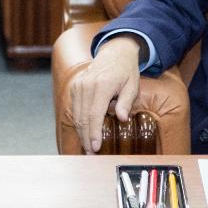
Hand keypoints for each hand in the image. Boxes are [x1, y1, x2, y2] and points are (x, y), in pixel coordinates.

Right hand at [68, 35, 143, 153]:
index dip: (94, 133)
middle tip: (91, 154)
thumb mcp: (132, 85)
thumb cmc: (126, 71)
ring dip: (81, 133)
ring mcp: (79, 85)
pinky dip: (79, 123)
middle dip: (86, 138)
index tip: (96, 147)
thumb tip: (122, 118)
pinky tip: (84, 133)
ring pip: (77, 115)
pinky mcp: (75, 87)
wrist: (115, 52)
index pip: (95, 114)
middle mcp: (87, 85)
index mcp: (102, 85)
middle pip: (83, 118)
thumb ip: (126, 102)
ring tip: (87, 147)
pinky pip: (75, 109)